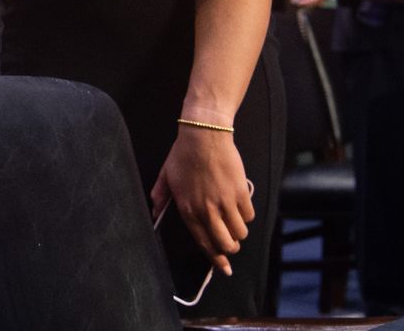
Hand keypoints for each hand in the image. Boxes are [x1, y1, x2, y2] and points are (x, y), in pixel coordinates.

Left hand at [150, 124, 253, 277]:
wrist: (204, 136)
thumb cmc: (183, 154)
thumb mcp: (166, 176)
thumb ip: (160, 196)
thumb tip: (154, 212)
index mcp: (187, 210)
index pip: (203, 243)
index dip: (216, 259)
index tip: (224, 268)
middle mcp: (207, 211)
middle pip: (226, 243)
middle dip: (230, 248)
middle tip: (231, 244)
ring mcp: (225, 203)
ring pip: (240, 232)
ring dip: (239, 232)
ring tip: (235, 223)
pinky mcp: (240, 193)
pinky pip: (249, 215)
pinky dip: (246, 215)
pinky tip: (240, 206)